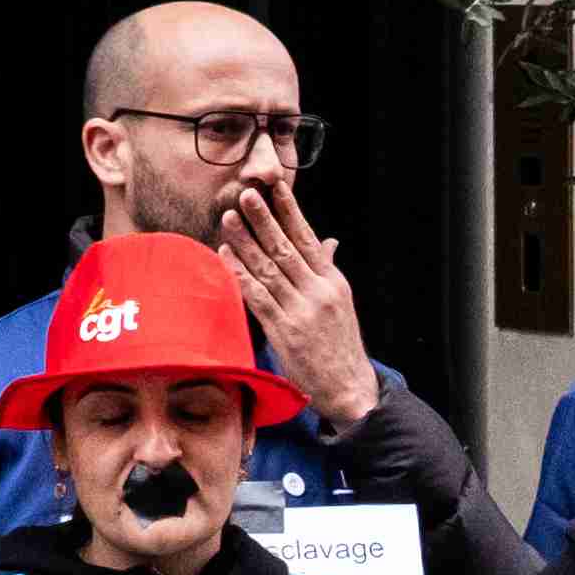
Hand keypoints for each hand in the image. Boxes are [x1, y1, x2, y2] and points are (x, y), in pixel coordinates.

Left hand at [210, 174, 373, 431]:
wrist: (349, 386)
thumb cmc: (340, 344)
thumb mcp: (340, 302)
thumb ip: (328, 270)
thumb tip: (328, 242)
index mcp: (332, 281)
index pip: (308, 239)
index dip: (290, 211)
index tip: (276, 187)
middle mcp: (318, 291)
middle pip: (286, 248)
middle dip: (264, 219)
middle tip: (245, 194)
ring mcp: (302, 311)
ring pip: (268, 269)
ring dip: (246, 242)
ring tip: (229, 219)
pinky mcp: (286, 332)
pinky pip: (258, 298)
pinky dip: (240, 275)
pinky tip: (226, 258)